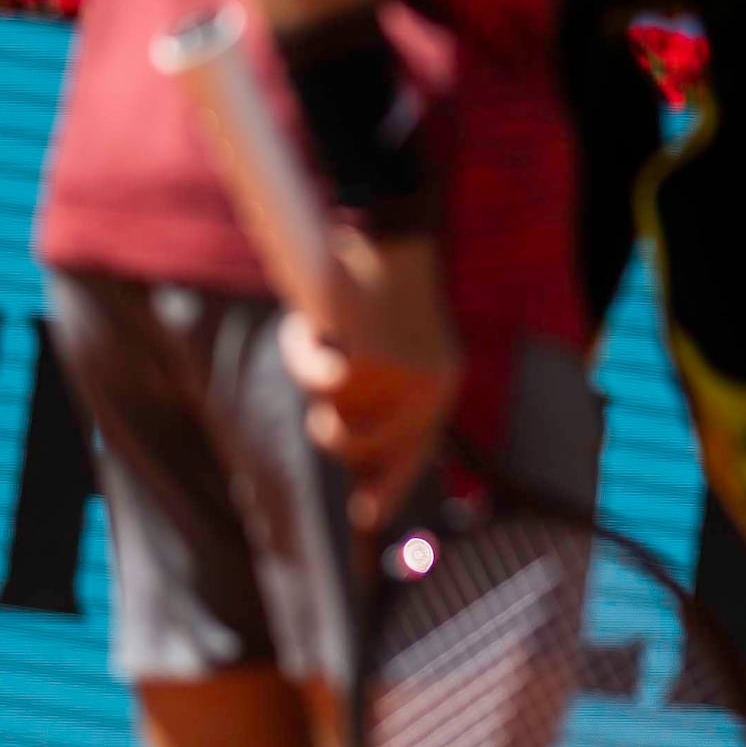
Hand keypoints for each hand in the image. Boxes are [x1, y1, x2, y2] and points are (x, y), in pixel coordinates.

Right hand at [282, 223, 455, 519]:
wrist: (390, 231)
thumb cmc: (375, 278)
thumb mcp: (381, 339)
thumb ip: (366, 391)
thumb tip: (344, 449)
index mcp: (440, 387)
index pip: (415, 453)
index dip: (388, 486)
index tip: (366, 515)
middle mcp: (431, 395)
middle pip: (357, 448)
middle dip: (329, 423)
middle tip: (328, 379)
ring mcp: (405, 386)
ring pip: (334, 421)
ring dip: (316, 385)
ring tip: (324, 340)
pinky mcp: (374, 367)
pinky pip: (319, 382)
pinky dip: (305, 351)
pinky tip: (317, 323)